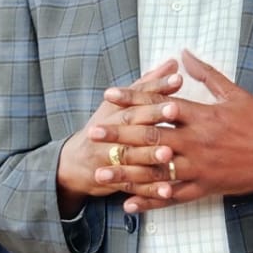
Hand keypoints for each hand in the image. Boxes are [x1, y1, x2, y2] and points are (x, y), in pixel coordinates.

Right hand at [56, 60, 184, 214]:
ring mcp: (111, 158)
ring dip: (150, 155)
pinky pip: (134, 185)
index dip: (157, 88)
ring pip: (132, 156)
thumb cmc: (106, 128)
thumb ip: (150, 84)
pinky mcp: (115, 181)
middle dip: (153, 116)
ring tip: (169, 154)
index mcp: (117, 112)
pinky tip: (168, 190)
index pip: (138, 96)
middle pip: (134, 123)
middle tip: (175, 110)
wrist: (75, 163)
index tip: (178, 79)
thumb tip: (173, 62)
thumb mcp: (122, 103)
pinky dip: (150, 190)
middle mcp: (111, 132)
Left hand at [91, 50, 252, 213]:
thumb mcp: (234, 93)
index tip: (109, 95)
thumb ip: (206, 74)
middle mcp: (197, 142)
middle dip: (119, 137)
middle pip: (151, 138)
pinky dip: (151, 201)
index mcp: (202, 115)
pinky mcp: (206, 188)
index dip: (132, 99)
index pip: (160, 105)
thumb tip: (184, 53)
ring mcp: (200, 167)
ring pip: (156, 171)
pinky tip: (129, 204)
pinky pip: (173, 197)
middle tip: (94, 134)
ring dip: (127, 173)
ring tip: (101, 173)